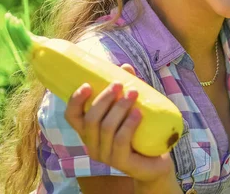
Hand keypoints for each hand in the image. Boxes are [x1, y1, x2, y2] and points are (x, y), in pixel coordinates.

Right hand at [64, 64, 176, 183]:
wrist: (156, 161)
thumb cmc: (140, 132)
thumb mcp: (132, 107)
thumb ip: (126, 89)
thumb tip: (124, 67)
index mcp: (90, 131)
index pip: (72, 117)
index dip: (75, 101)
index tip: (86, 85)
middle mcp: (93, 144)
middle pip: (91, 120)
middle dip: (104, 99)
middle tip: (119, 84)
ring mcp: (106, 156)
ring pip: (106, 128)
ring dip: (119, 108)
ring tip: (134, 93)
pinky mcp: (122, 162)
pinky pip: (121, 141)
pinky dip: (129, 124)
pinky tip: (138, 113)